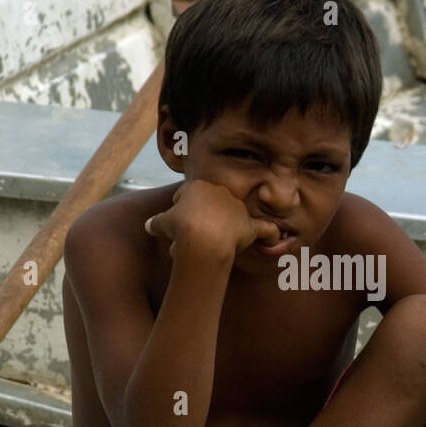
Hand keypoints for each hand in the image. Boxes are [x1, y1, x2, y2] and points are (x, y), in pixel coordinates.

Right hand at [144, 180, 279, 259]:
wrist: (201, 237)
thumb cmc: (179, 228)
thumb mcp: (162, 223)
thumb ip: (157, 223)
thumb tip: (148, 226)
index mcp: (199, 186)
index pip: (190, 194)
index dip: (183, 209)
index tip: (179, 221)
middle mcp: (221, 192)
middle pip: (213, 203)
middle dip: (205, 216)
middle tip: (195, 233)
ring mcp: (237, 208)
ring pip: (234, 215)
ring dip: (229, 226)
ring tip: (219, 240)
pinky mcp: (248, 225)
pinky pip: (264, 229)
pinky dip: (270, 235)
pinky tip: (277, 239)